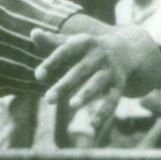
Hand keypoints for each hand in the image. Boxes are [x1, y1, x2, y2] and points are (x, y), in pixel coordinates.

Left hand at [31, 25, 160, 132]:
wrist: (127, 50)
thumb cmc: (87, 50)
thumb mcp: (72, 43)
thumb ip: (52, 42)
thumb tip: (33, 33)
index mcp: (85, 42)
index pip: (66, 50)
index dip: (52, 62)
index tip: (38, 75)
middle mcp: (100, 55)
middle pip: (80, 71)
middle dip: (65, 85)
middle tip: (48, 99)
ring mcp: (110, 71)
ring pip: (97, 84)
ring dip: (86, 95)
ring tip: (72, 106)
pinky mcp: (119, 85)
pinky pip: (112, 100)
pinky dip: (103, 113)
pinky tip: (92, 126)